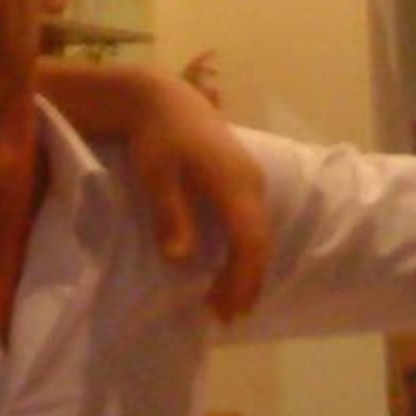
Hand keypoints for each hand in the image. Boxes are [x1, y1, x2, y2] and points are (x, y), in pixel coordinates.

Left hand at [123, 69, 268, 320]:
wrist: (165, 99)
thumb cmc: (156, 138)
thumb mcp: (155, 177)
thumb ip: (170, 215)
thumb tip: (179, 258)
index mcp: (234, 184)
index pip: (250, 241)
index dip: (242, 278)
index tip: (228, 308)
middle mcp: (252, 184)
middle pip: (260, 243)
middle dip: (247, 283)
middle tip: (226, 316)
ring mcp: (252, 180)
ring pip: (259, 234)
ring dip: (247, 269)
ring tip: (226, 301)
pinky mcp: (245, 179)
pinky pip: (253, 223)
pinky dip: (245, 251)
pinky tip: (229, 268)